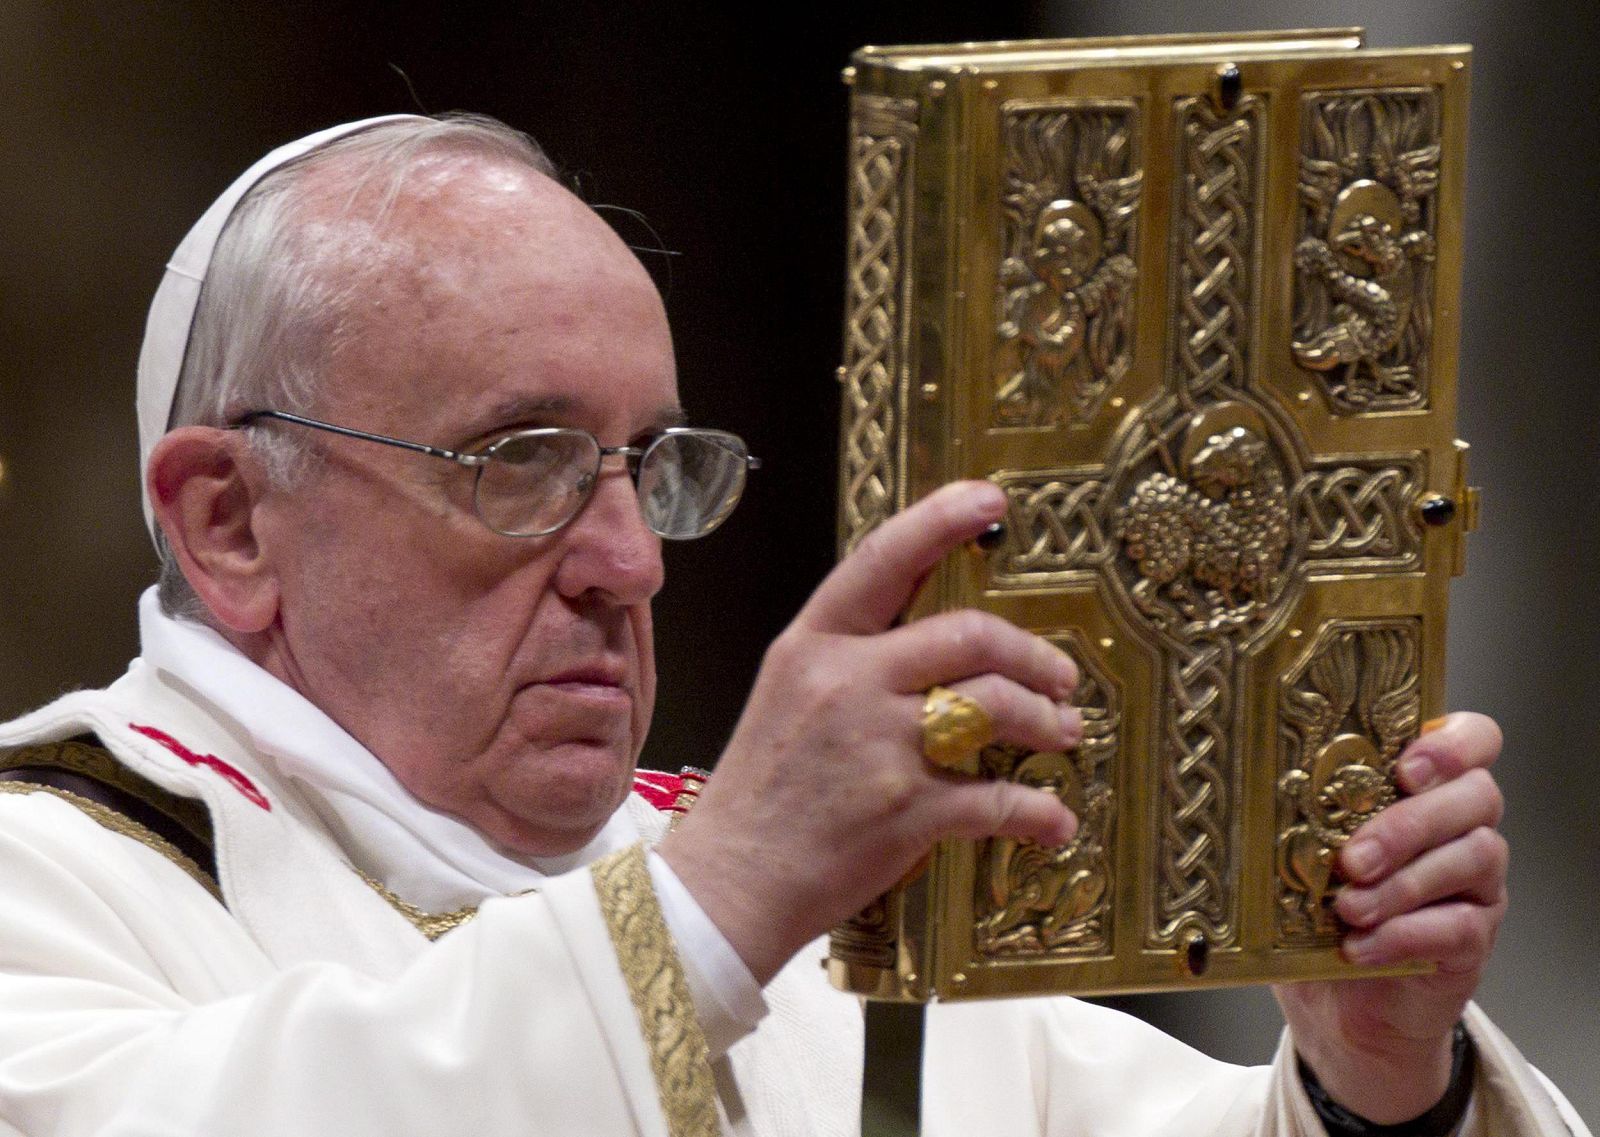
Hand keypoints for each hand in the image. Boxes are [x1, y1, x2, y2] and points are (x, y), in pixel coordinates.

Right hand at [660, 482, 1080, 983]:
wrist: (729, 884)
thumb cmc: (761, 795)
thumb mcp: (788, 697)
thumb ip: (850, 660)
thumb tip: (931, 643)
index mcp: (812, 646)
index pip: (882, 561)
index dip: (942, 521)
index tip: (991, 501)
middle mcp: (846, 682)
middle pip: (968, 634)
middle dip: (1031, 655)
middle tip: (1059, 676)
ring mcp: (878, 746)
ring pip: (995, 706)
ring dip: (1044, 720)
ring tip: (1062, 732)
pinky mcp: (906, 811)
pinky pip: (998, 798)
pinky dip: (1038, 812)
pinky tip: (1051, 821)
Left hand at [1274, 713, 1507, 1121]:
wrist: (1339, 1003)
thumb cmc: (1317, 914)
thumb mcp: (1299, 855)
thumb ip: (1299, 816)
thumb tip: (1247, 788)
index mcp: (1424, 788)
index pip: (1473, 739)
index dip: (1451, 745)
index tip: (1404, 769)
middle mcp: (1462, 826)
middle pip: (1476, 796)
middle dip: (1408, 825)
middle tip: (1353, 858)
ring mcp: (1477, 883)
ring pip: (1473, 857)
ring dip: (1402, 882)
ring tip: (1347, 907)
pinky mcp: (1475, 939)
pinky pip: (1460, 926)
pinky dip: (1404, 934)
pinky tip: (1360, 946)